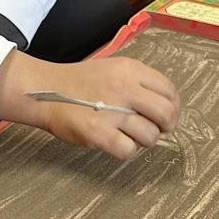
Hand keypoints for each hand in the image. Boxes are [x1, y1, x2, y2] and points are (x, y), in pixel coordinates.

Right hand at [0, 50, 180, 159]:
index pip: (170, 91)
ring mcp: (110, 111)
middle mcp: (123, 88)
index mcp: (130, 70)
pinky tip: (114, 142)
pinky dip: (125, 150)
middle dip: (167, 126)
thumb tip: (167, 105)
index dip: (174, 108)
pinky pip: (128, 150)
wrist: (44, 90)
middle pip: (167, 114)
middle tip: (156, 129)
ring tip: (127, 133)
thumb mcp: (114, 68)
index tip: (167, 116)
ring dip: (143, 140)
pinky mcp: (98, 133)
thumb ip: (140, 82)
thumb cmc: (79, 83)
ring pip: (150, 136)